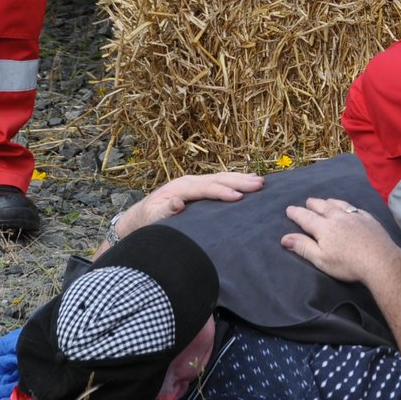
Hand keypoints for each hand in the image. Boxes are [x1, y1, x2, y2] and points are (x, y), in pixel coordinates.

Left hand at [117, 171, 262, 236]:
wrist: (140, 218)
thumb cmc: (148, 222)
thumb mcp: (152, 219)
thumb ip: (163, 211)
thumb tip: (177, 203)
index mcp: (179, 188)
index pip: (205, 188)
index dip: (222, 192)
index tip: (239, 198)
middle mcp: (188, 182)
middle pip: (217, 178)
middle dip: (239, 181)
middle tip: (259, 185)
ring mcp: (194, 183)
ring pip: (221, 177)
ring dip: (241, 178)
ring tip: (260, 181)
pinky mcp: (198, 187)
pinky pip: (220, 181)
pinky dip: (235, 180)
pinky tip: (248, 181)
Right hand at [282, 197, 400, 284]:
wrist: (380, 260)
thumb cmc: (348, 264)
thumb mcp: (321, 259)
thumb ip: (303, 247)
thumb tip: (285, 238)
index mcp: (324, 228)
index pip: (306, 217)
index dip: (296, 213)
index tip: (289, 209)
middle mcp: (339, 218)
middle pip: (323, 207)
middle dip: (313, 204)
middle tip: (307, 201)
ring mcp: (356, 217)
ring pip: (340, 205)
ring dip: (330, 202)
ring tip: (326, 201)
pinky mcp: (369, 219)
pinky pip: (356, 208)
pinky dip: (348, 206)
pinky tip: (350, 208)